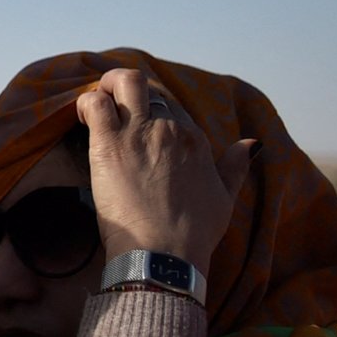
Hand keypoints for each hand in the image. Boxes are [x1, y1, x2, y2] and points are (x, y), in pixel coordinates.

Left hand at [75, 68, 255, 268]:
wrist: (165, 254)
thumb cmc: (193, 232)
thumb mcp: (226, 197)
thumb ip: (236, 166)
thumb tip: (252, 143)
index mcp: (195, 139)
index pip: (171, 106)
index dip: (151, 111)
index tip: (137, 126)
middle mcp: (169, 128)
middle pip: (148, 90)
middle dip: (128, 93)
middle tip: (113, 111)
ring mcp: (139, 132)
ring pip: (124, 82)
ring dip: (107, 85)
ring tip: (96, 106)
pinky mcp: (109, 143)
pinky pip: (95, 104)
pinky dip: (86, 102)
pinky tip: (83, 118)